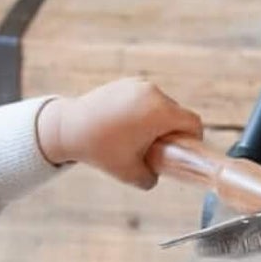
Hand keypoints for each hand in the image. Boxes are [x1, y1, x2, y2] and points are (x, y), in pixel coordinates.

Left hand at [36, 79, 203, 188]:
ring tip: (139, 137)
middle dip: (172, 132)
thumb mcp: (131, 174)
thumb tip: (158, 174)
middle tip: (158, 149)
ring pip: (162, 106)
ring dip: (158, 121)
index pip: (193, 124)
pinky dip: (143, 112)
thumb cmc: (100, 150)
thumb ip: (152, 178)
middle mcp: (154, 93)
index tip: (182, 152)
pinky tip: (127, 126)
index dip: (193, 140)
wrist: (67, 127)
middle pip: (178, 114)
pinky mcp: (126, 83)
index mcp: (160, 112)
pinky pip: (146, 98)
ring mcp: (139, 85)